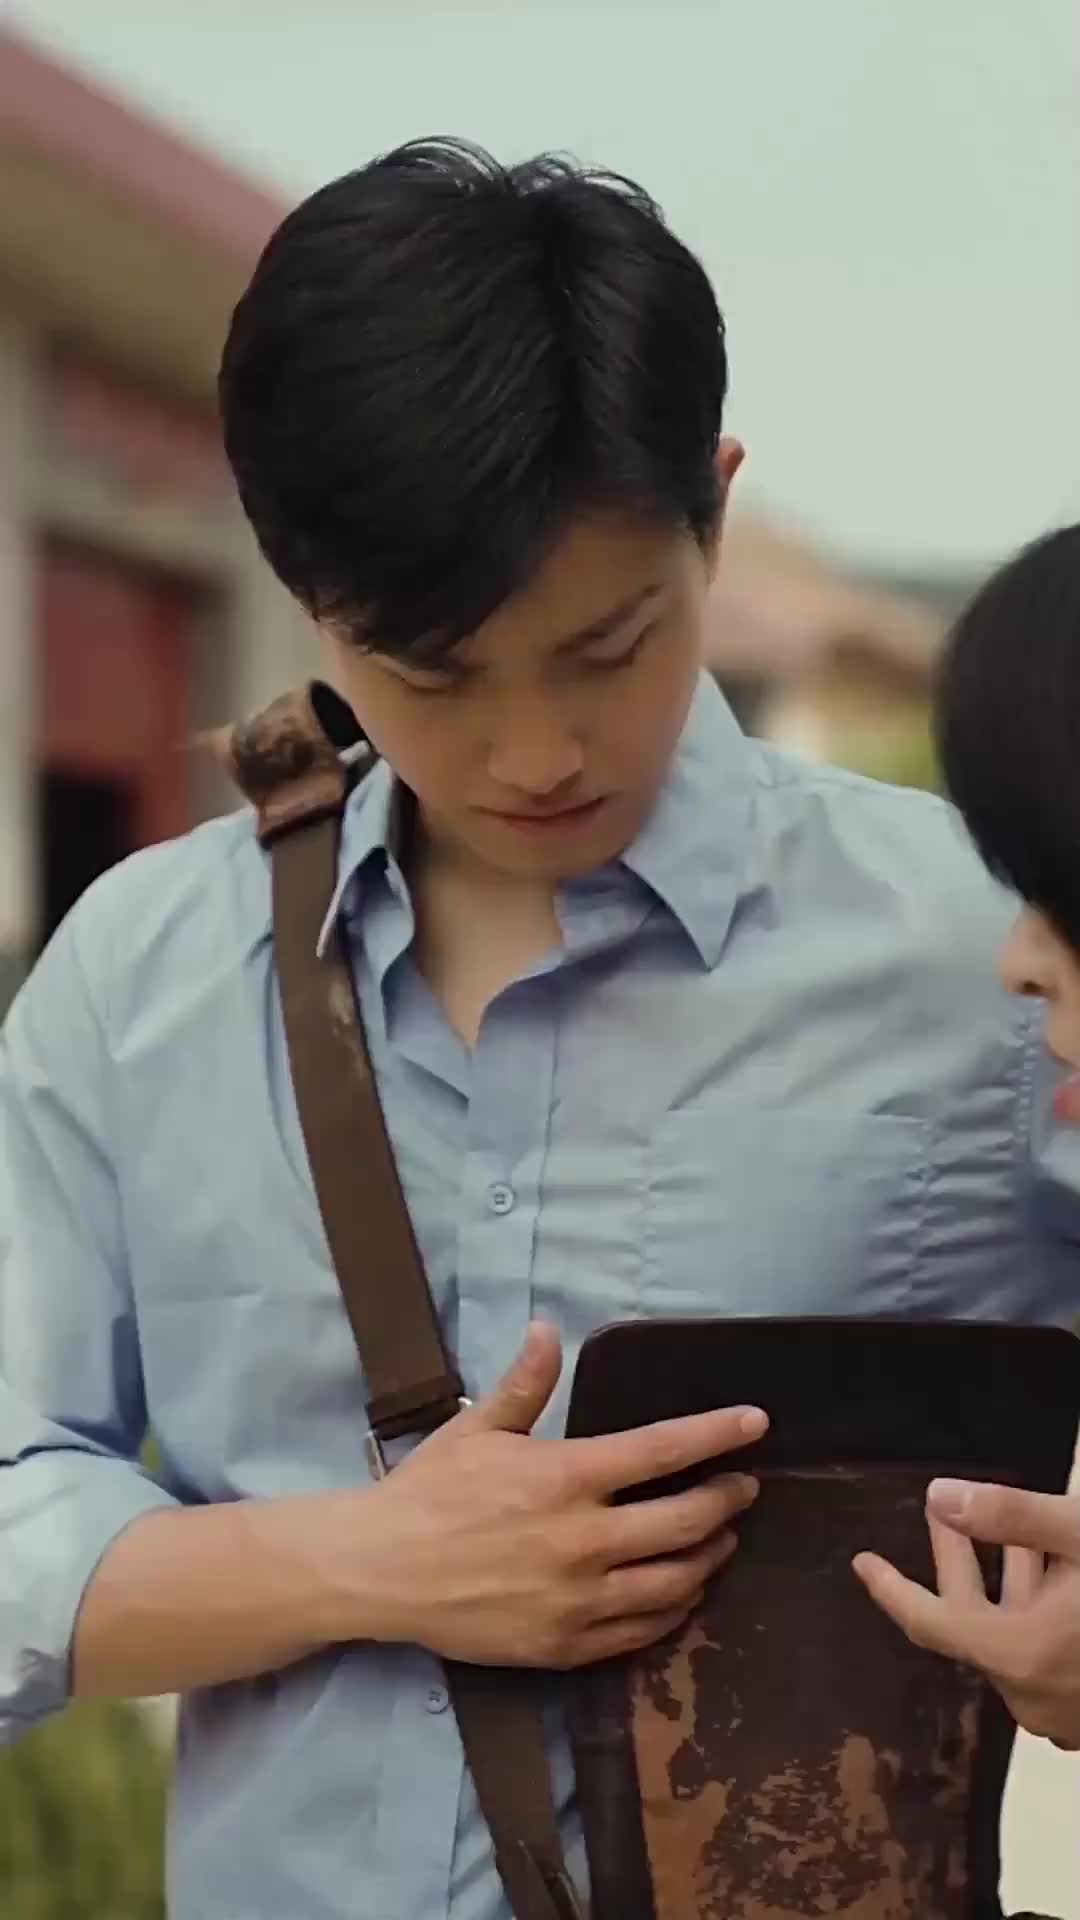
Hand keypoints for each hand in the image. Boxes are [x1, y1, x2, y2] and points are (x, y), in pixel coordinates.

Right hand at [359, 1320, 765, 1668]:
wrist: (381, 1571)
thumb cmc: (428, 1491)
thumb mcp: (477, 1427)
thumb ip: (525, 1382)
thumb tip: (548, 1326)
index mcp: (565, 1477)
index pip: (662, 1451)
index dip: (716, 1434)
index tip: (756, 1423)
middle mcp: (582, 1540)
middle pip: (685, 1522)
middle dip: (726, 1501)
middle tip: (744, 1488)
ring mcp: (578, 1599)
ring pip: (674, 1582)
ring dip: (709, 1557)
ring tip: (722, 1539)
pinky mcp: (567, 1644)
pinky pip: (642, 1630)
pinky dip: (674, 1609)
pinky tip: (682, 1592)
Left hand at [853, 1479, 1079, 1747]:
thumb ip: (1012, 1516)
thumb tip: (941, 1498)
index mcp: (1019, 1656)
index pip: (929, 1623)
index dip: (892, 1589)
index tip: (862, 1563)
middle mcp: (1033, 1695)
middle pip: (975, 1620)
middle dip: (959, 1558)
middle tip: (942, 1509)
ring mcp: (1066, 1712)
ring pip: (1018, 1635)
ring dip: (1012, 1582)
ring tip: (1015, 1531)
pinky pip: (1048, 1656)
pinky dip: (1043, 1613)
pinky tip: (1059, 1575)